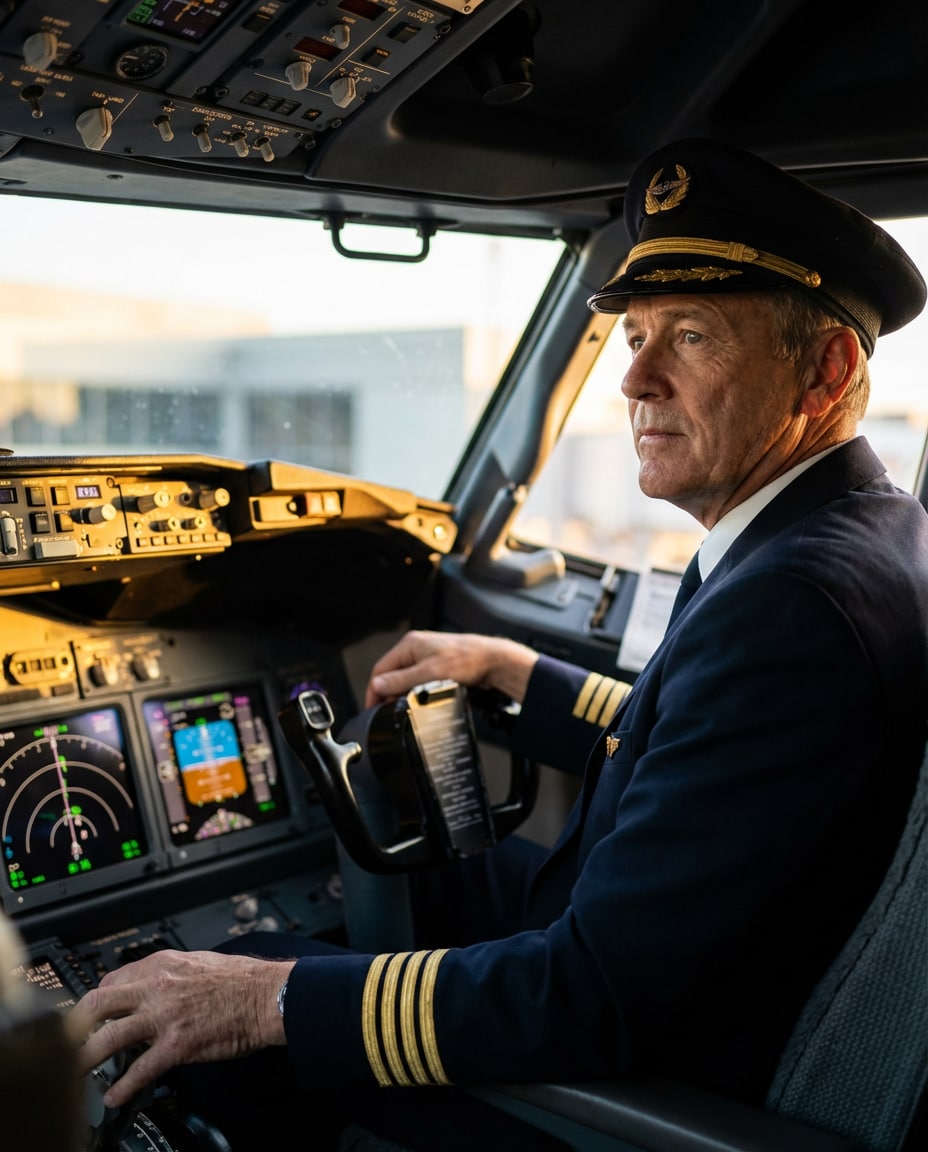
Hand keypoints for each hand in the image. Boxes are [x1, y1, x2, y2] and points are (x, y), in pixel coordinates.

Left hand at [69, 949, 292, 1108]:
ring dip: (86, 1058)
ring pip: (109, 1037)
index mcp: (162, 964)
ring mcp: (164, 1016)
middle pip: (98, 1003)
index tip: (89, 1014)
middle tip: (65, 1042)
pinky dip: (123, 1087)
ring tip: (73, 1073)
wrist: (267, 995)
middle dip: (75, 1025)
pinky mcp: (177, 1044)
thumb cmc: (240, 980)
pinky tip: (114, 1096)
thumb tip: (149, 984)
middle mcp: (157, 987)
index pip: (112, 980)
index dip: (95, 1000)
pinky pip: (140, 1069)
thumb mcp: (197, 963)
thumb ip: (169, 973)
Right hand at [364, 630, 538, 708]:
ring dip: (403, 693)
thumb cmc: (466, 660)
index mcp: (409, 645)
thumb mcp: (429, 673)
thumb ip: (401, 680)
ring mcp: (427, 656)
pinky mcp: (436, 665)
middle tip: (388, 711)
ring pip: (405, 678)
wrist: (492, 660)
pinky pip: (418, 680)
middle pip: (392, 674)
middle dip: (388, 693)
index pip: (381, 669)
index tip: (373, 707)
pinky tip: (420, 700)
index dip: (375, 690)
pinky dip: (415, 691)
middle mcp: (416, 648)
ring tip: (405, 706)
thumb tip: (378, 685)